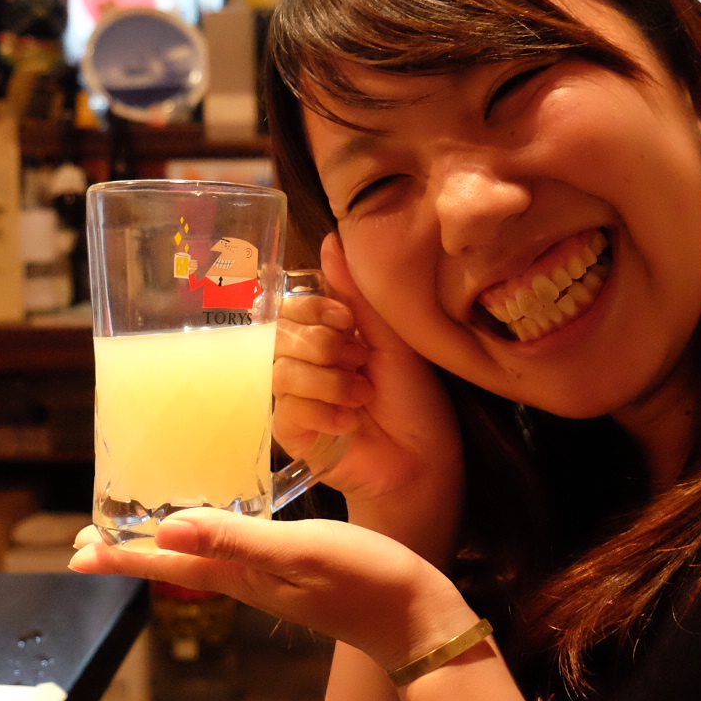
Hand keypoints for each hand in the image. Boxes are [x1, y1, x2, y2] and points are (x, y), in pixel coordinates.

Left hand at [70, 509, 477, 671]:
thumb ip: (234, 539)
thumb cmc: (363, 581)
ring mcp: (269, 578)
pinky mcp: (293, 571)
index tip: (75, 547)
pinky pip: (235, 551)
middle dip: (133, 547)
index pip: (165, 563)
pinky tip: (216, 521)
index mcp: (238, 575)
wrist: (417, 618)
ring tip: (140, 524)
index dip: (119, 553)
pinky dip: (210, 534)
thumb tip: (165, 527)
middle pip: (175, 562)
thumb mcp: (296, 553)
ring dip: (167, 541)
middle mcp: (245, 579)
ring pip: (202, 557)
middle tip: (90, 535)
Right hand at [273, 234, 463, 556]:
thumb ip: (357, 295)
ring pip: (279, 371)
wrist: (424, 460)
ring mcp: (292, 399)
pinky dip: (323, 410)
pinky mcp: (290, 435)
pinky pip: (285, 410)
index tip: (348, 319)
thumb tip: (330, 240)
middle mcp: (301, 363)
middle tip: (360, 359)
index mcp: (323, 334)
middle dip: (323, 344)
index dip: (313, 306)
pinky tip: (350, 421)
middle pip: (276, 334)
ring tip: (363, 393)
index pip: (290, 304)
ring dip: (328, 380)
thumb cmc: (414, 399)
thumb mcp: (392, 338)